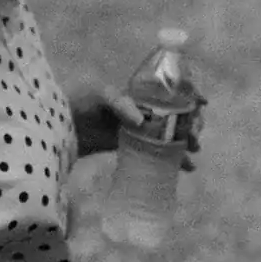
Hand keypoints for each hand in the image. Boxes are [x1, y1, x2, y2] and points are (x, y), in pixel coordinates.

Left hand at [70, 85, 206, 169]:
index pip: (171, 92)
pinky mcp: (129, 146)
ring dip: (183, 144)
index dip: (188, 98)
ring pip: (168, 136)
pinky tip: (183, 168)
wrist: (59, 126)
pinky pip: (155, 152)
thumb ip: (119, 103)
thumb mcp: (99, 94)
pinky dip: (170, 160)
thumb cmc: (79, 102)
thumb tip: (141, 120)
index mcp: (139, 93)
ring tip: (192, 156)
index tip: (201, 107)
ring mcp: (136, 129)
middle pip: (175, 116)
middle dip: (190, 125)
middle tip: (195, 139)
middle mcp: (142, 109)